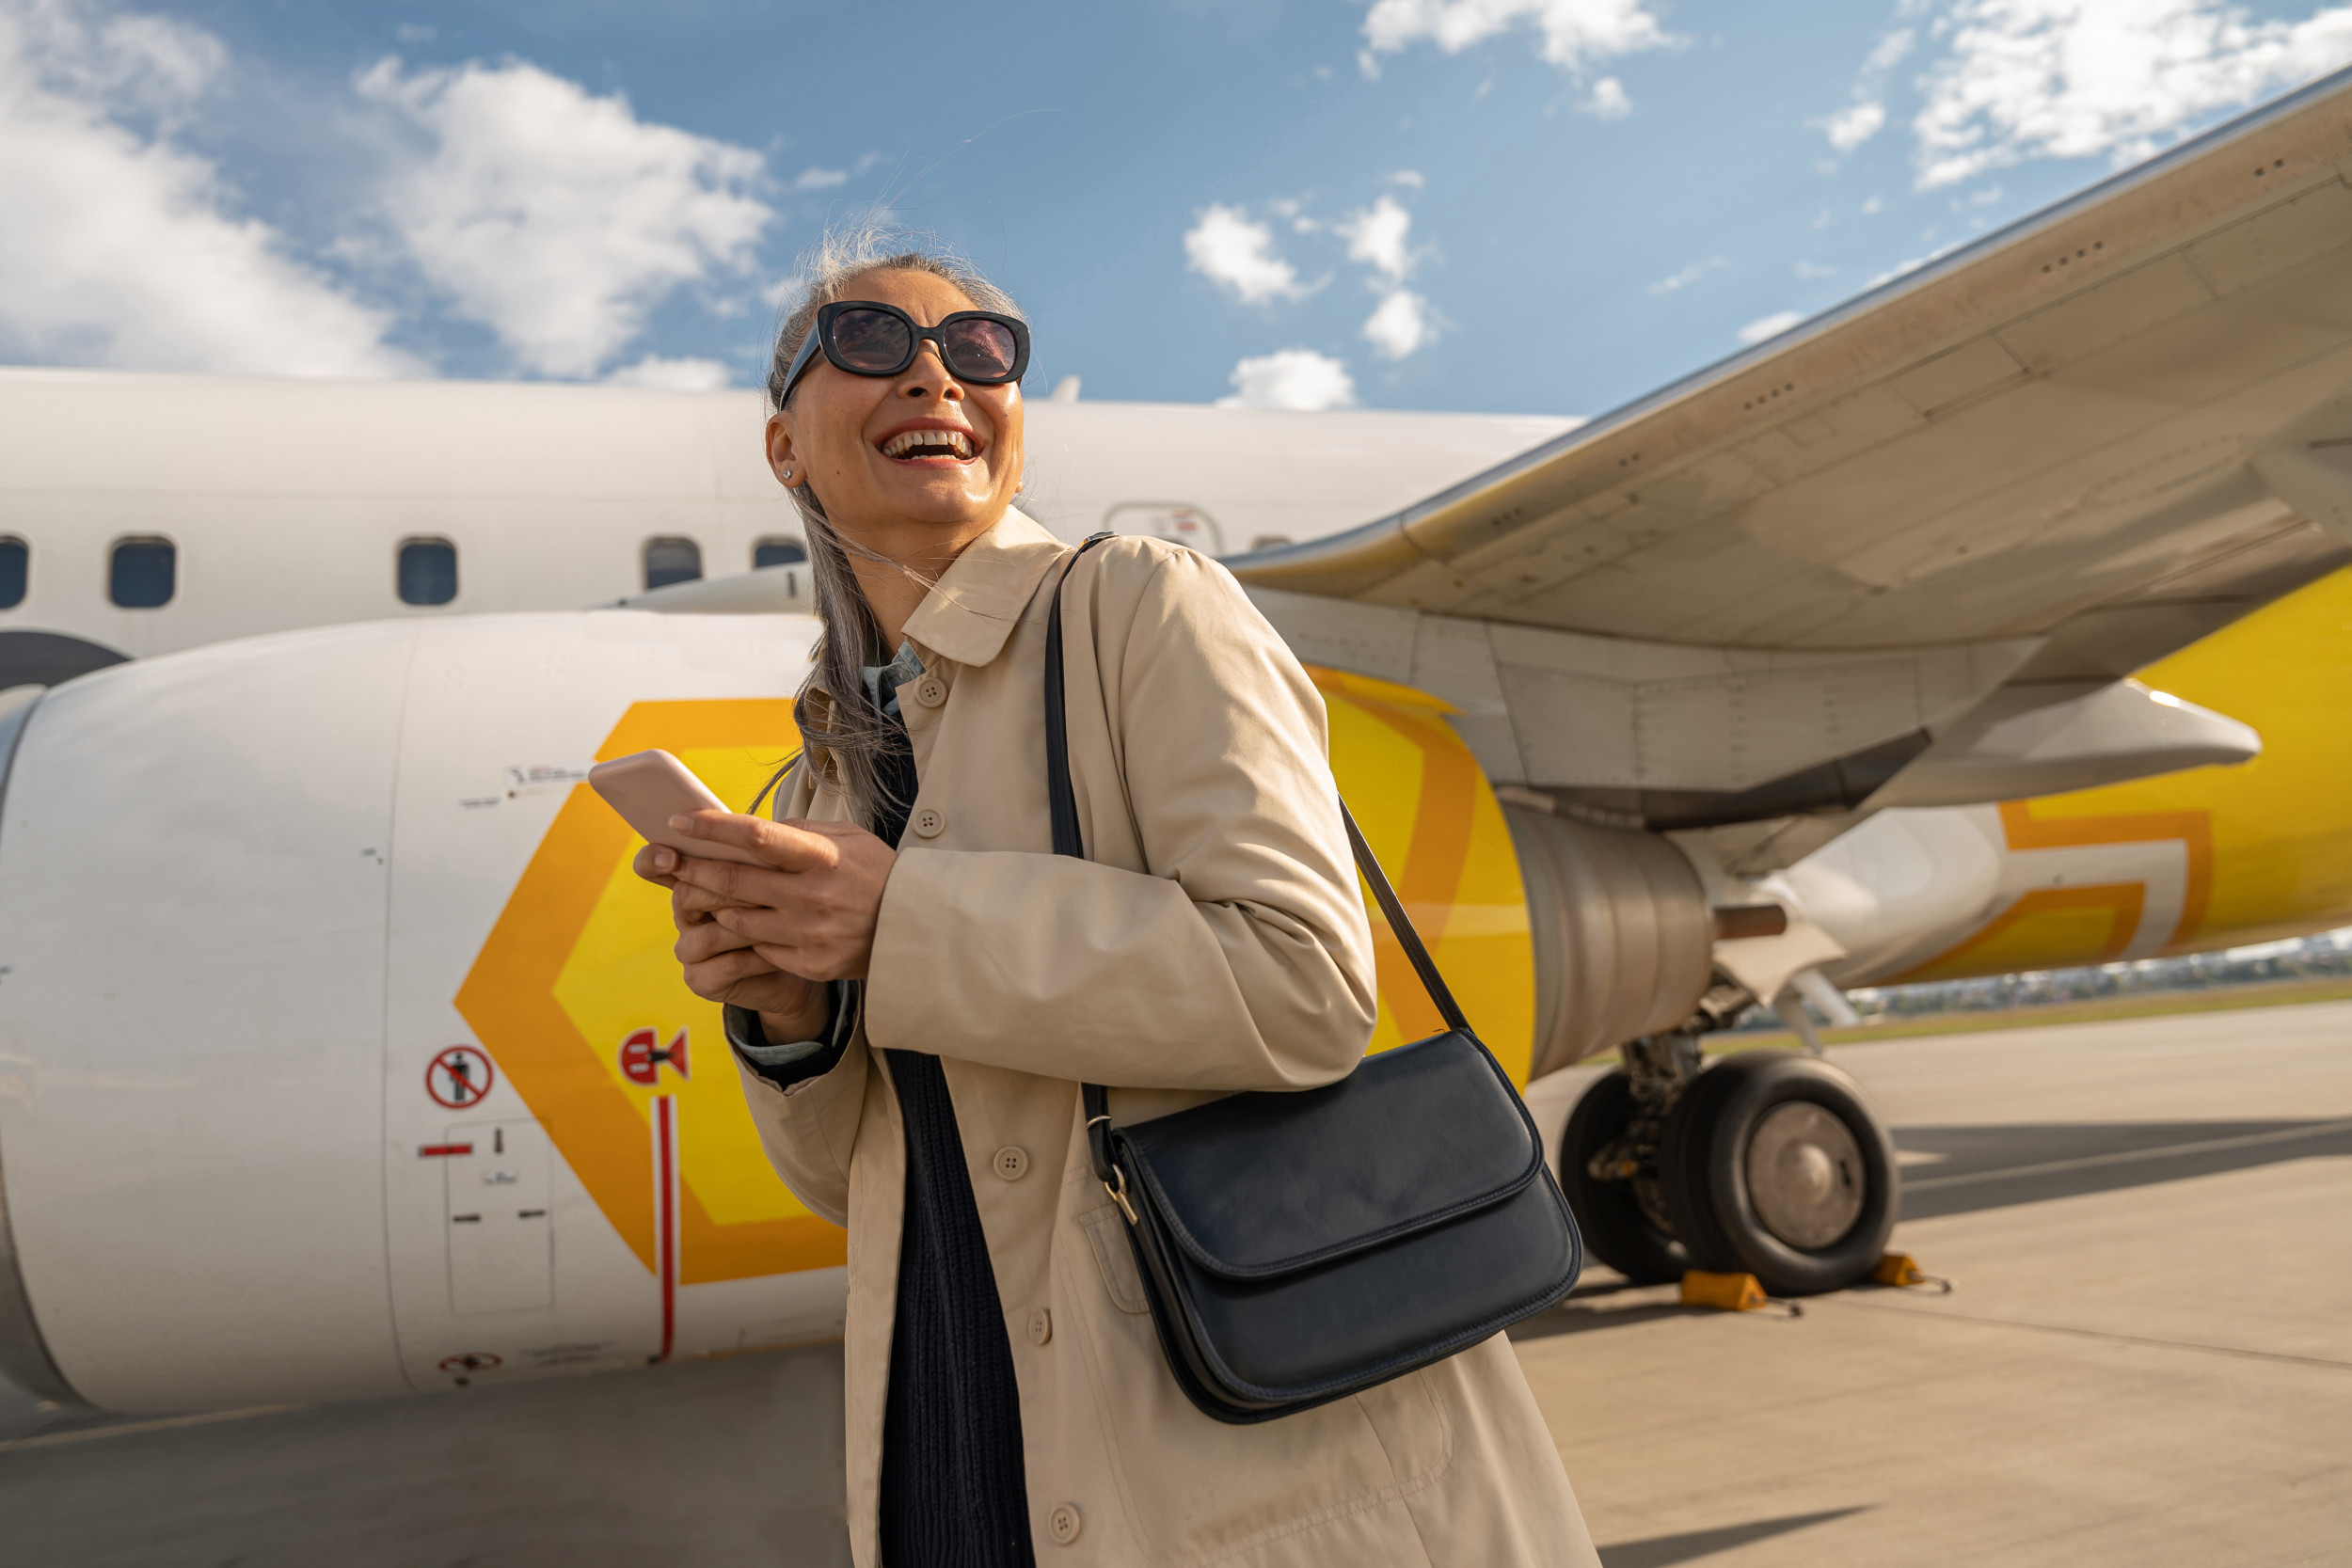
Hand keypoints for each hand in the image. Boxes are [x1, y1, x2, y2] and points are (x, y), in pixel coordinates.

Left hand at [634, 809, 895, 1037]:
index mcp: (822, 858)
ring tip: (705, 893)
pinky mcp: (808, 963)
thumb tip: (752, 831)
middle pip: (734, 882)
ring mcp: (808, 934)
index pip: (756, 837)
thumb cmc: (878, 874)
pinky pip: (759, 947)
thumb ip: (801, 832)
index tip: (679, 820)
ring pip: (737, 920)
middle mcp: (811, 897)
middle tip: (670, 859)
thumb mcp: (849, 838)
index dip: (712, 827)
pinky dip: (746, 933)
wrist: (914, 930)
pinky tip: (743, 922)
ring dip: (716, 906)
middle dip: (693, 869)